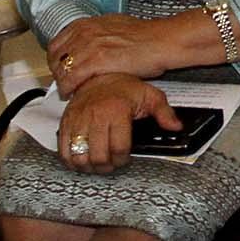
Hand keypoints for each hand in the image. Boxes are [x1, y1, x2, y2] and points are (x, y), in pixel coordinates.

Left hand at [46, 14, 177, 97]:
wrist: (161, 42)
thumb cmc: (145, 37)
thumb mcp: (113, 28)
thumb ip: (96, 36)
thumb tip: (88, 46)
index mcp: (87, 23)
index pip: (57, 43)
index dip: (56, 59)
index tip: (60, 69)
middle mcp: (84, 32)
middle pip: (55, 56)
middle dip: (56, 72)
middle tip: (63, 83)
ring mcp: (89, 46)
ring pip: (62, 69)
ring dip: (62, 82)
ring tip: (68, 92)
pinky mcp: (96, 61)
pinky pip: (72, 78)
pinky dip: (69, 88)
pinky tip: (73, 94)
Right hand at [55, 74, 177, 174]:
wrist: (98, 74)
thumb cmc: (123, 87)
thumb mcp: (149, 95)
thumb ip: (164, 112)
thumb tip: (176, 127)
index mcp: (116, 110)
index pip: (118, 148)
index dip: (123, 159)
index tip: (124, 157)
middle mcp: (95, 116)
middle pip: (98, 156)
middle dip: (107, 166)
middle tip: (111, 163)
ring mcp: (78, 120)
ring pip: (79, 157)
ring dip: (89, 166)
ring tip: (97, 162)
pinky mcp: (65, 122)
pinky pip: (63, 149)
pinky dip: (71, 160)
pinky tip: (81, 158)